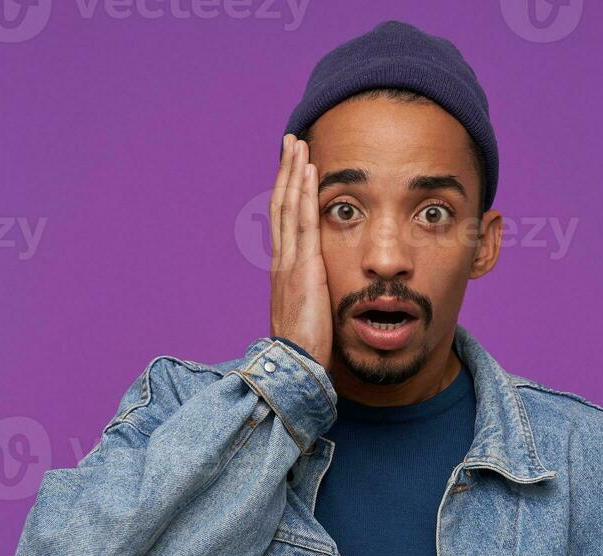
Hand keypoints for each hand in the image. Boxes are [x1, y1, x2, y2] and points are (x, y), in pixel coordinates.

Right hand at [269, 134, 332, 370]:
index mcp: (283, 271)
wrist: (295, 366)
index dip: (286, 193)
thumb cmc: (305, 348)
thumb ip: (313, 296)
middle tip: (291, 143)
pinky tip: (308, 170)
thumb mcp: (309, 314)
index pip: (283, 222)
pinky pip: (303, 221)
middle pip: (280, 205)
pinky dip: (304, 192)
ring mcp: (289, 262)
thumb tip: (322, 291)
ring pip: (288, 206)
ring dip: (293, 172)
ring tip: (298, 144)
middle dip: (285, 172)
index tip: (292, 169)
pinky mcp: (303, 266)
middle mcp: (282, 260)